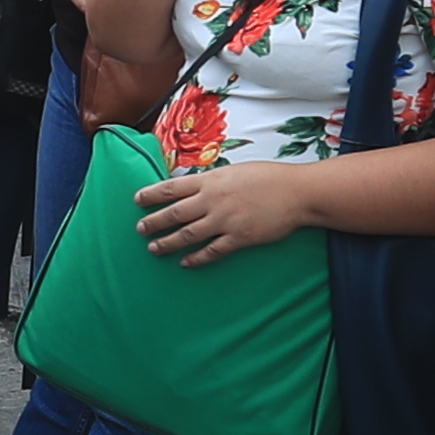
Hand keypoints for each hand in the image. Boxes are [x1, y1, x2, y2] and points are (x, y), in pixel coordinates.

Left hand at [136, 160, 314, 263]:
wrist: (296, 192)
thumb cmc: (268, 178)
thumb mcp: (235, 172)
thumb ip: (213, 181)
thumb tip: (194, 188)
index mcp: (211, 181)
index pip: (172, 187)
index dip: (152, 194)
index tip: (137, 200)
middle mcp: (213, 200)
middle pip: (174, 213)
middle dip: (154, 222)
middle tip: (140, 228)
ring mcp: (225, 220)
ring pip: (188, 234)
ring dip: (168, 242)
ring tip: (153, 248)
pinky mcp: (238, 238)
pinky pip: (211, 251)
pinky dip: (196, 258)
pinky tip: (185, 263)